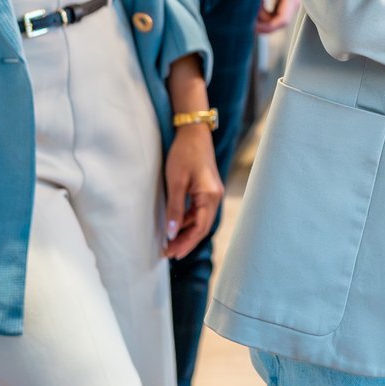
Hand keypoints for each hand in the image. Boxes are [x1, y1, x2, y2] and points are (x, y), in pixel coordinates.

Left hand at [163, 125, 222, 259]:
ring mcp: (213, 193)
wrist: (193, 131)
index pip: (199, 228)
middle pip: (202, 227)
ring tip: (170, 242)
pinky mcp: (208, 189)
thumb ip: (175, 209)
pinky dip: (188, 220)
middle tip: (169, 253)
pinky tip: (176, 225)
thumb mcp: (176, 182)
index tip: (171, 253)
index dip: (185, 243)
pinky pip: (199, 210)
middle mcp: (215, 197)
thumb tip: (171, 233)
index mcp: (210, 196)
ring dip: (186, 232)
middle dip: (186, 242)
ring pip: (201, 220)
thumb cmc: (184, 153)